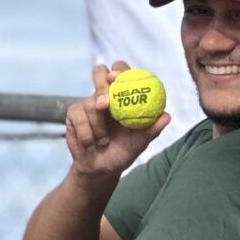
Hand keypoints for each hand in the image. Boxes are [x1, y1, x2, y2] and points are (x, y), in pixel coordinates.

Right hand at [63, 61, 171, 179]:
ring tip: (104, 141)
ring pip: (90, 104)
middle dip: (100, 84)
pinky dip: (87, 134)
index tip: (118, 79)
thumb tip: (166, 116)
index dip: (119, 70)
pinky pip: (79, 118)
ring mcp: (87, 103)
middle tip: (105, 103)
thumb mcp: (140, 142)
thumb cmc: (123, 151)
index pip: (121, 71)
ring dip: (99, 127)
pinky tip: (91, 144)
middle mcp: (105, 94)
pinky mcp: (74, 113)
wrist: (101, 168)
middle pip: (99, 72)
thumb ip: (152, 129)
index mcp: (123, 95)